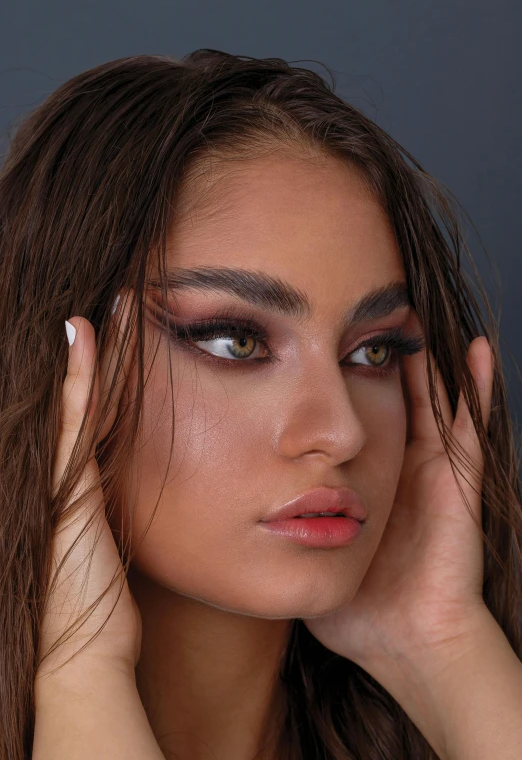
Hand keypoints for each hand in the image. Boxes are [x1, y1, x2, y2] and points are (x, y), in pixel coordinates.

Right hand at [36, 293, 139, 681]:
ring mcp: (54, 485)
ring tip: (88, 314)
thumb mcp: (95, 558)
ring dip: (82, 360)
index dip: (89, 382)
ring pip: (70, 407)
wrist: (79, 660)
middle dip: (82, 362)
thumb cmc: (94, 615)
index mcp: (65, 492)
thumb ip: (99, 518)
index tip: (102, 345)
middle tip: (93, 315)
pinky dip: (78, 381)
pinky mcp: (66, 492)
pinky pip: (75, 425)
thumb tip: (113, 497)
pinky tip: (82, 339)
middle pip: (68, 408)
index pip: (80, 423)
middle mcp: (52, 482)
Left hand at [304, 310, 494, 675]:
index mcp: (363, 477)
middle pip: (389, 396)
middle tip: (364, 309)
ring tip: (411, 310)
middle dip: (377, 354)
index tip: (314, 339)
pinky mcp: (456, 482)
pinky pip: (471, 428)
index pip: (350, 413)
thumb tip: (223, 506)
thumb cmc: (353, 606)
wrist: (404, 642)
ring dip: (423, 358)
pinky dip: (477, 391)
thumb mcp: (304, 553)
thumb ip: (270, 526)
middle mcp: (397, 465)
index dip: (338, 377)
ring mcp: (430, 469)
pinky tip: (476, 351)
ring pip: (429, 399)